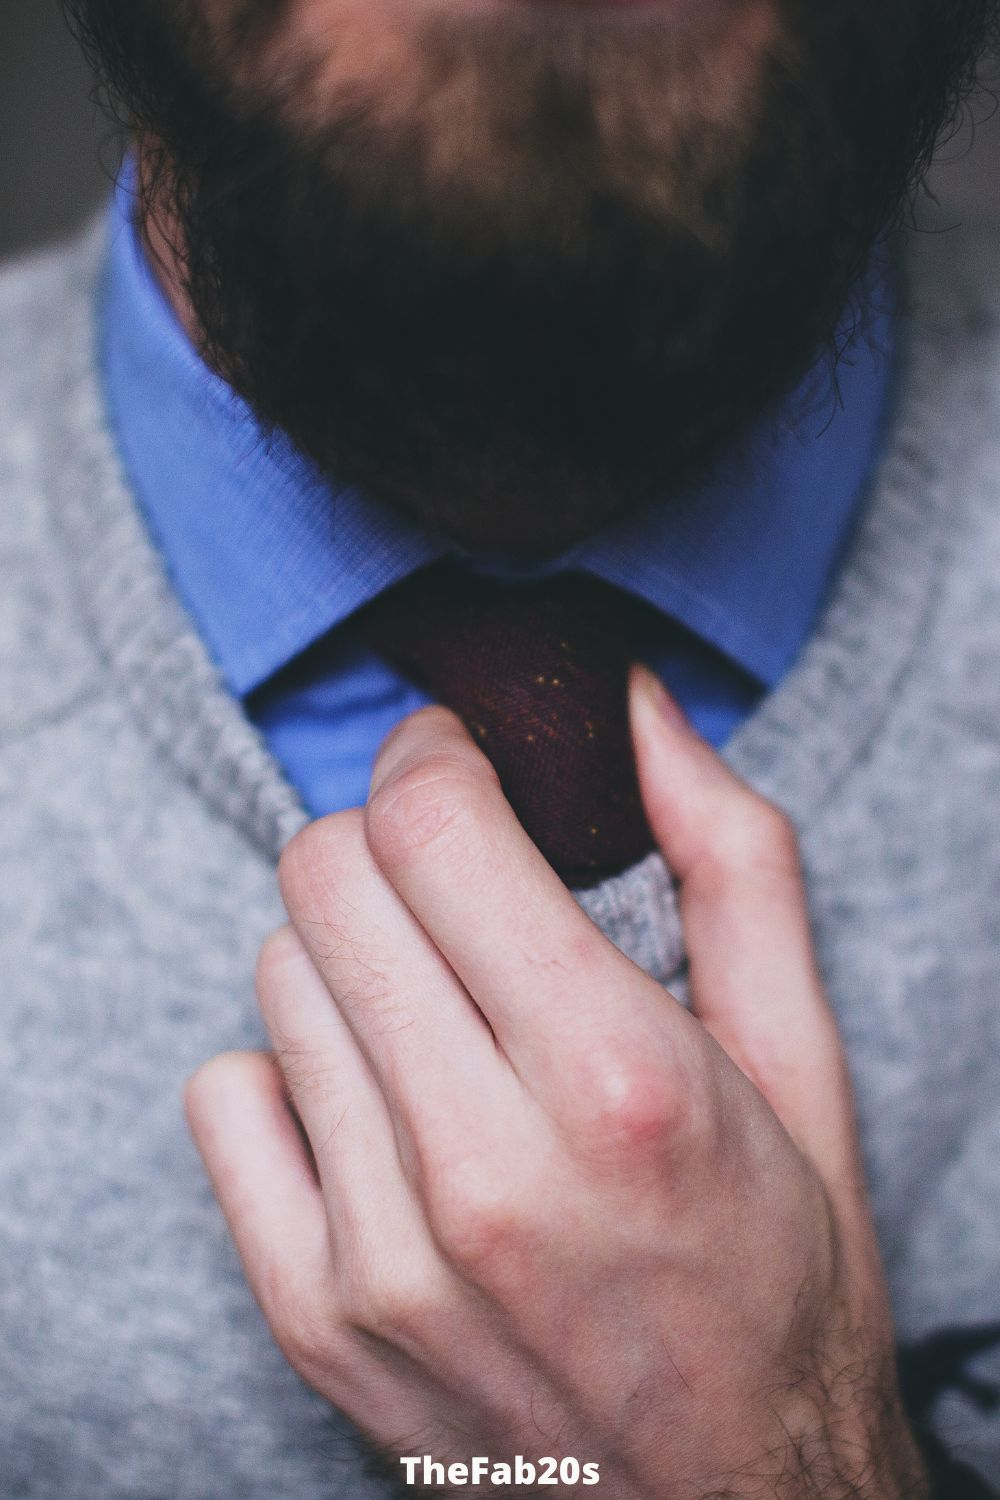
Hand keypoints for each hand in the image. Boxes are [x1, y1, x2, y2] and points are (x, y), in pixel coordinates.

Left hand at [186, 668, 926, 1497]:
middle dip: (387, 840)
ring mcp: (379, 1256)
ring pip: (277, 976)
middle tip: (450, 878)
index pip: (431, 828)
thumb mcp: (800, 1054)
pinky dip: (292, 1068)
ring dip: (353, 957)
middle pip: (328, 880)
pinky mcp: (314, 1316)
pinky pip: (225, 1094)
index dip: (434, 756)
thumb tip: (636, 703)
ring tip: (438, 1008)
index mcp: (620, 1082)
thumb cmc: (777, 1273)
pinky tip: (380, 1101)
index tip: (458, 761)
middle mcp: (483, 1171)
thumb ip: (730, 854)